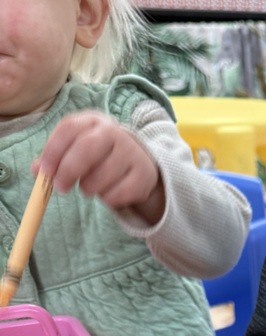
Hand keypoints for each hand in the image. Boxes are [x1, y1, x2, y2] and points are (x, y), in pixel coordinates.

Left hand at [32, 111, 164, 223]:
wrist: (138, 161)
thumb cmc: (99, 155)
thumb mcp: (76, 148)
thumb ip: (55, 157)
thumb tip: (37, 170)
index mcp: (92, 121)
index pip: (69, 129)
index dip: (53, 151)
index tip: (44, 171)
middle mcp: (114, 132)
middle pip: (86, 149)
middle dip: (68, 171)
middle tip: (60, 188)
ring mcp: (131, 153)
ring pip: (101, 176)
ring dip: (88, 188)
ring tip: (89, 187)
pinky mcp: (144, 175)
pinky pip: (117, 194)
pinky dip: (107, 199)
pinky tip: (109, 192)